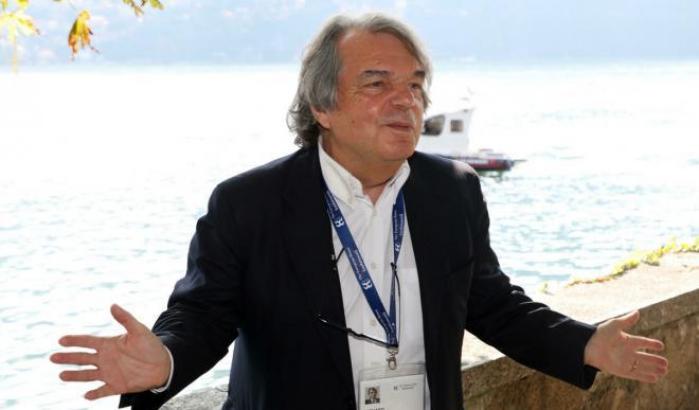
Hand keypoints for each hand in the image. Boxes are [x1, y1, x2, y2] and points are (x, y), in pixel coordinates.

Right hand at [50, 304, 170, 399]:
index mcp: (109, 345)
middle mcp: (106, 359)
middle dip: (68, 358)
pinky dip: (94, 394)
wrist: (163, 364)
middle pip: (82, 359)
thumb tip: (113, 305)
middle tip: (52, 357)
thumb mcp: (139, 330)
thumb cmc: (151, 346)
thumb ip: (126, 319)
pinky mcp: (117, 386)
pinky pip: (102, 391)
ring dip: (75, 376)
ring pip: (87, 375)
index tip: (61, 340)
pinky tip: (86, 395)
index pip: (88, 342)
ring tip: (61, 375)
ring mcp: (110, 373)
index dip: (75, 341)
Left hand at [584, 310, 667, 382]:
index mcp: (628, 340)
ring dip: (653, 369)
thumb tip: (637, 311)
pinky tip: (654, 379)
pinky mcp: (621, 371)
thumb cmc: (600, 334)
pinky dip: (645, 377)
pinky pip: (635, 375)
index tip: (661, 346)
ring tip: (664, 371)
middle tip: (666, 364)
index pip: (643, 342)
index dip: (652, 344)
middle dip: (655, 360)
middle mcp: (628, 352)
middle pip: (645, 357)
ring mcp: (625, 362)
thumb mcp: (615, 325)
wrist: (588, 346)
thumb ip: (627, 320)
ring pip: (642, 367)